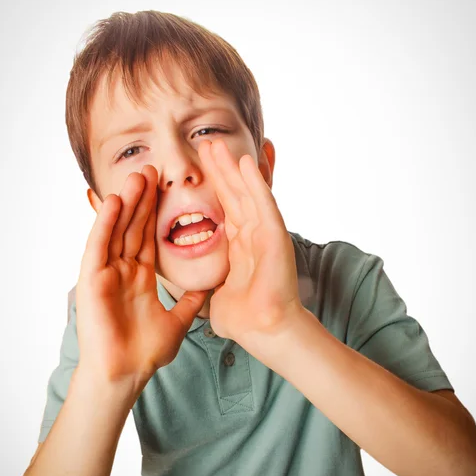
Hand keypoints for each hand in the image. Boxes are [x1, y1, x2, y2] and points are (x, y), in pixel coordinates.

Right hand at [75, 167, 207, 400]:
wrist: (125, 374)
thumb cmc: (146, 352)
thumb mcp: (178, 320)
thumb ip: (190, 301)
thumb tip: (210, 289)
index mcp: (140, 277)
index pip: (149, 236)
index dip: (157, 213)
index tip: (168, 189)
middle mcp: (122, 270)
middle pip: (133, 227)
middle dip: (144, 199)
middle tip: (153, 170)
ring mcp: (105, 273)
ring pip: (116, 230)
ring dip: (127, 203)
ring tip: (138, 175)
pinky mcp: (91, 279)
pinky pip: (99, 246)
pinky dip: (106, 223)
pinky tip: (116, 202)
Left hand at [198, 139, 302, 348]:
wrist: (263, 331)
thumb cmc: (243, 319)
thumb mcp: (217, 294)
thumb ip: (211, 286)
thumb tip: (199, 292)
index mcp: (241, 247)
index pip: (226, 209)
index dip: (214, 187)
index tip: (200, 168)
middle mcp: (254, 236)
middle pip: (235, 195)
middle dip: (220, 170)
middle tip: (206, 144)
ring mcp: (265, 233)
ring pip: (247, 193)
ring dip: (232, 168)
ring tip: (216, 144)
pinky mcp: (275, 236)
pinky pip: (263, 203)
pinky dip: (255, 182)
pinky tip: (245, 161)